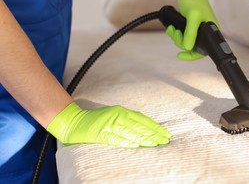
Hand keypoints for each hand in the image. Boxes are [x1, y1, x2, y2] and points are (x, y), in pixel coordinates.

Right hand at [47, 102, 170, 147]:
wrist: (74, 122)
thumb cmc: (95, 121)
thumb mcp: (113, 116)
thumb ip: (127, 121)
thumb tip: (144, 129)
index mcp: (121, 111)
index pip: (143, 119)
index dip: (155, 126)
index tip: (165, 133)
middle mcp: (118, 116)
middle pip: (139, 126)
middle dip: (154, 133)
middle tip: (165, 140)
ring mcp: (109, 124)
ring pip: (130, 132)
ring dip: (144, 138)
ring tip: (156, 144)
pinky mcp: (101, 133)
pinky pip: (116, 138)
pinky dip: (126, 141)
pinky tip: (136, 145)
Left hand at [169, 0, 218, 60]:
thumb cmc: (193, 0)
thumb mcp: (192, 16)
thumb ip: (191, 32)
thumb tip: (188, 48)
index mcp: (212, 30)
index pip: (204, 51)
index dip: (193, 56)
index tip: (180, 56)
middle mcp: (206, 32)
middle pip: (192, 46)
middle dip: (180, 41)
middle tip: (175, 33)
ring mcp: (198, 29)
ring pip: (185, 41)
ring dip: (176, 37)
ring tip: (171, 29)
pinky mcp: (191, 26)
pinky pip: (182, 35)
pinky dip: (175, 33)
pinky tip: (171, 28)